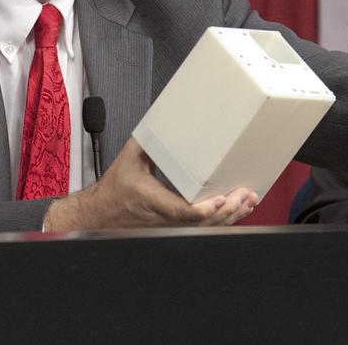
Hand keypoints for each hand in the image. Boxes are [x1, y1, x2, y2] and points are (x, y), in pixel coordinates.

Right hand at [43, 137, 257, 230]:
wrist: (100, 215)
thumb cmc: (115, 188)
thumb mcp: (129, 158)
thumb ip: (149, 140)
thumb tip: (166, 119)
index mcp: (151, 199)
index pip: (180, 211)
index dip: (202, 209)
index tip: (220, 199)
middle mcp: (163, 217)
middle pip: (200, 223)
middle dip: (226, 211)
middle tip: (244, 195)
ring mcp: (170, 226)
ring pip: (204, 229)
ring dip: (229, 217)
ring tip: (247, 201)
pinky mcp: (174, 229)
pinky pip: (202, 229)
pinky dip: (222, 221)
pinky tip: (236, 211)